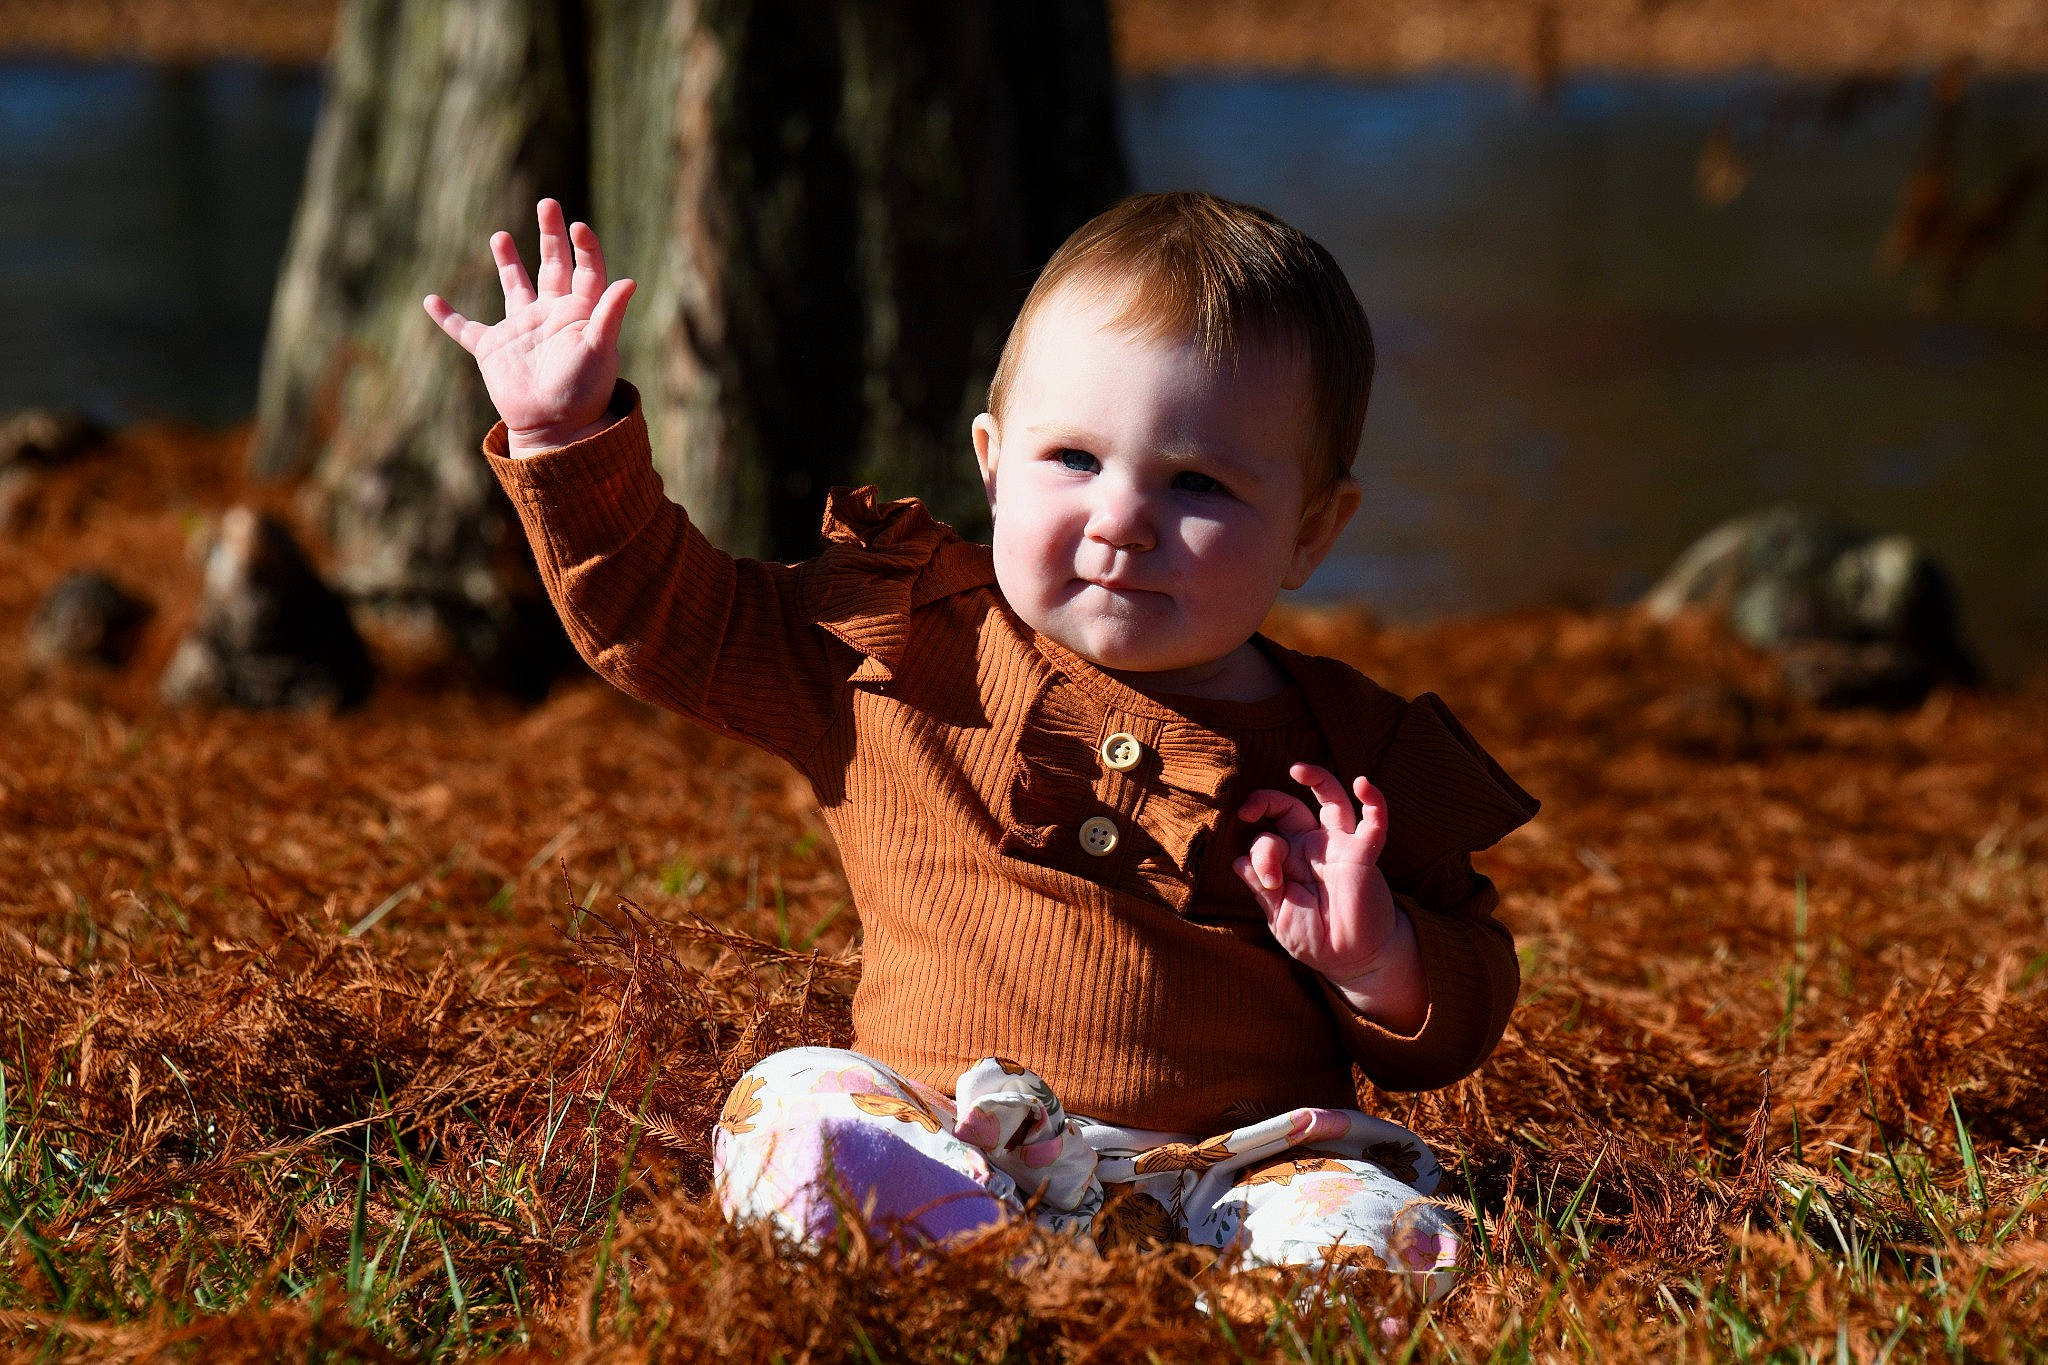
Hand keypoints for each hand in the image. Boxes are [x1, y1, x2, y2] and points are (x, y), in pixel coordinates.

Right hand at [423, 198, 636, 455]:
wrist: (555, 429)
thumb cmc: (584, 392)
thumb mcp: (599, 350)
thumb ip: (609, 314)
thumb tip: (629, 280)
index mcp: (580, 313)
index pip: (585, 270)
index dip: (584, 247)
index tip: (578, 227)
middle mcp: (551, 315)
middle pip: (552, 266)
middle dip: (550, 236)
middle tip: (548, 204)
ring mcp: (520, 330)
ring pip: (514, 287)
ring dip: (508, 262)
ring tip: (501, 236)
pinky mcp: (493, 350)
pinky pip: (465, 330)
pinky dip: (448, 317)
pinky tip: (432, 301)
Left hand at [1234, 763, 1426, 1030]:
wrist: (1354, 961)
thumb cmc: (1316, 939)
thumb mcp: (1278, 917)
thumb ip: (1260, 888)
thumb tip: (1237, 860)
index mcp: (1287, 860)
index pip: (1265, 837)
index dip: (1260, 851)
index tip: (1268, 881)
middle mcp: (1311, 847)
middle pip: (1287, 807)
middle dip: (1264, 801)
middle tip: (1248, 811)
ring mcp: (1338, 847)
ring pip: (1330, 800)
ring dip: (1317, 779)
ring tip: (1297, 769)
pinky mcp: (1364, 856)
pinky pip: (1373, 823)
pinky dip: (1373, 802)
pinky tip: (1364, 784)